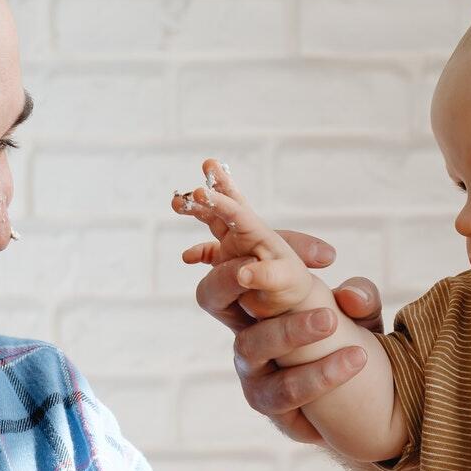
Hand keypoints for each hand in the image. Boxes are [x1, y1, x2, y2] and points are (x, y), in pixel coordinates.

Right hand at [174, 160, 314, 318]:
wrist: (293, 306)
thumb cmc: (294, 289)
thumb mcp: (288, 282)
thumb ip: (269, 275)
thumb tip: (243, 273)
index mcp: (259, 234)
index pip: (237, 213)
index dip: (218, 202)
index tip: (200, 193)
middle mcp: (245, 237)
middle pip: (226, 206)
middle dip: (214, 187)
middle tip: (207, 164)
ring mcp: (234, 250)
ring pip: (213, 223)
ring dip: (197, 211)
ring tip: (176, 202)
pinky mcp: (226, 267)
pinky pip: (208, 254)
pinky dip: (197, 253)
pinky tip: (188, 257)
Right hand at [192, 228, 384, 446]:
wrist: (356, 406)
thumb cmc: (347, 345)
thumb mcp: (361, 314)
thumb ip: (360, 297)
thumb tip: (350, 296)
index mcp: (260, 296)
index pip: (246, 256)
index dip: (263, 241)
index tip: (304, 243)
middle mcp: (245, 327)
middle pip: (212, 295)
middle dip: (228, 276)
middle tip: (256, 269)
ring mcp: (251, 366)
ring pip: (254, 343)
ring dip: (292, 329)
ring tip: (330, 321)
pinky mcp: (267, 402)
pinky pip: (286, 389)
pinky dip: (321, 373)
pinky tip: (357, 359)